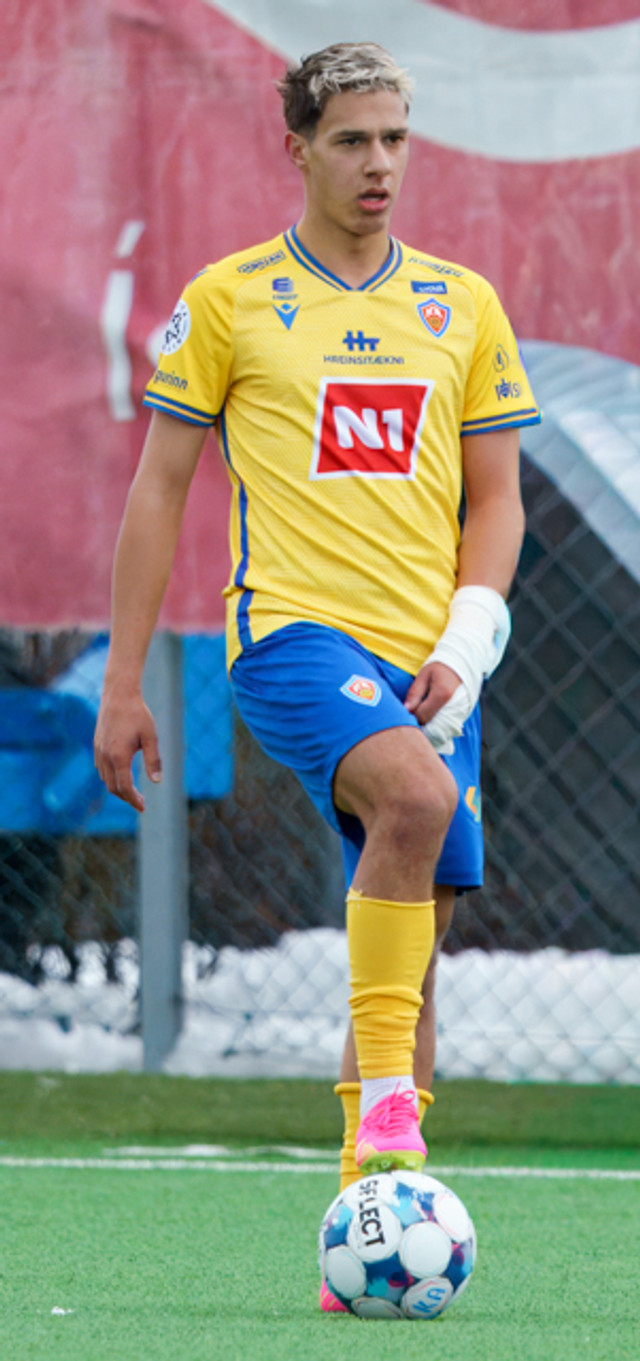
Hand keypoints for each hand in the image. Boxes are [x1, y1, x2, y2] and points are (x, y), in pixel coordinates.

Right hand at [94, 684, 160, 811]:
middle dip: (126, 797)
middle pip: (113, 787)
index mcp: (119, 756)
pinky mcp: (97, 744)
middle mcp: (105, 756)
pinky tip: (121, 775)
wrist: (118, 694)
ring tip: (132, 791)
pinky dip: (110, 777)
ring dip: (118, 788)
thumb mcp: (151, 737)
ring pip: (105, 778)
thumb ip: (154, 760)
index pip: (124, 787)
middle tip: (140, 802)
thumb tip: (157, 782)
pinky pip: (101, 768)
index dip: (133, 800)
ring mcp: (99, 750)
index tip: (143, 807)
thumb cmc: (138, 714)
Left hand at [405, 662, 471, 755]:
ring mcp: (459, 712)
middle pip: (430, 724)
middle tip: (414, 711)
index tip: (407, 708)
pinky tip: (432, 714)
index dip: (411, 714)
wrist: (461, 665)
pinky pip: (446, 726)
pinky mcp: (461, 714)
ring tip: (422, 712)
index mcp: (442, 695)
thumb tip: (406, 709)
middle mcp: (452, 706)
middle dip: (419, 721)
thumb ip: (415, 693)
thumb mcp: (424, 675)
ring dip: (428, 723)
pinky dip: (437, 723)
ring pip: (439, 728)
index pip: (421, 715)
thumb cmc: (440, 667)